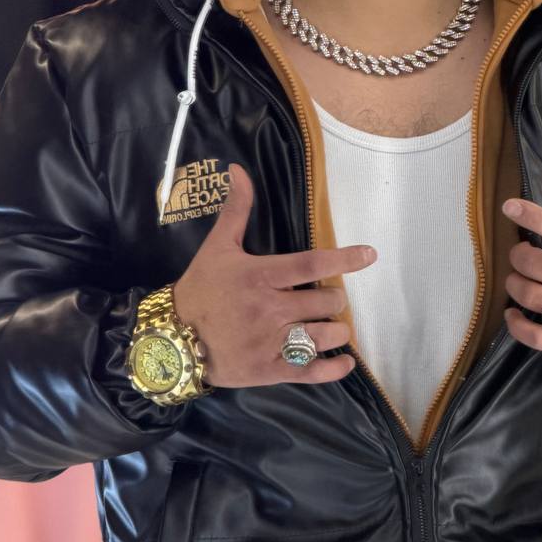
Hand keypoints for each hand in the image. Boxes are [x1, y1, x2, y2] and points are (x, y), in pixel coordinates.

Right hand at [172, 164, 374, 387]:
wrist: (171, 338)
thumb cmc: (199, 289)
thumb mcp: (216, 247)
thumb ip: (236, 209)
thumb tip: (239, 170)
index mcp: (260, 276)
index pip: (312, 264)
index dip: (345, 259)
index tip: (369, 255)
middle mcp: (270, 309)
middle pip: (325, 301)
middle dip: (333, 299)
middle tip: (325, 299)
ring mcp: (270, 342)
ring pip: (324, 336)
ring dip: (336, 330)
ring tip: (330, 326)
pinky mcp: (269, 370)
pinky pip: (311, 371)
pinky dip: (333, 368)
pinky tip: (344, 362)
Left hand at [502, 146, 541, 359]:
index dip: (533, 217)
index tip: (509, 207)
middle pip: (538, 265)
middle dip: (519, 255)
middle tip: (519, 251)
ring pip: (534, 297)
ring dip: (515, 285)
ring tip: (516, 276)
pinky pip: (538, 336)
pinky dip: (518, 326)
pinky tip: (513, 313)